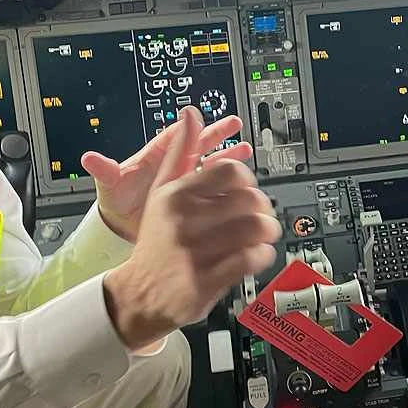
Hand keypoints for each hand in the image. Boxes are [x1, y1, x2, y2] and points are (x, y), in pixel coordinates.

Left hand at [80, 106, 252, 241]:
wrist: (122, 228)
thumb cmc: (116, 203)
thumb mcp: (110, 185)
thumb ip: (105, 170)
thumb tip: (89, 159)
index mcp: (156, 155)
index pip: (175, 135)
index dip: (188, 126)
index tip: (200, 116)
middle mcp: (174, 165)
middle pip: (198, 143)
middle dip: (216, 133)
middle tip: (233, 123)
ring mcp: (185, 180)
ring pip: (211, 162)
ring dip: (227, 155)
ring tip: (245, 148)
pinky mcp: (192, 197)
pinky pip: (214, 185)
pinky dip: (228, 181)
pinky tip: (241, 179)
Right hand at [101, 109, 280, 350]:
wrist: (139, 294)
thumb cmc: (157, 241)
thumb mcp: (161, 193)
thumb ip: (180, 153)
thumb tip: (190, 114)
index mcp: (176, 195)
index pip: (230, 171)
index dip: (249, 180)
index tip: (249, 190)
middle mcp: (184, 221)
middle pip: (249, 200)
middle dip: (265, 208)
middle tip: (264, 215)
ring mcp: (195, 251)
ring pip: (254, 228)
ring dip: (268, 231)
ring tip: (265, 234)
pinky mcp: (206, 279)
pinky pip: (251, 258)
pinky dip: (263, 255)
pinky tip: (258, 254)